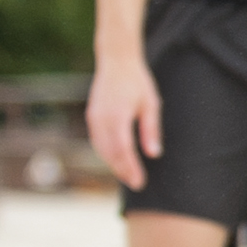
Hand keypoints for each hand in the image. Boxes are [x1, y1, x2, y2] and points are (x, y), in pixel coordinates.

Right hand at [86, 54, 161, 190]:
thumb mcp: (150, 105)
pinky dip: (106, 154)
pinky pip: (97, 141)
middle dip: (122, 171)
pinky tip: (117, 162)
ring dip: (113, 165)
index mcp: (118, 115)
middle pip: (110, 153)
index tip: (140, 182)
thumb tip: (154, 154)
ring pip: (101, 149)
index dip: (130, 168)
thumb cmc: (137, 82)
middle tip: (137, 184)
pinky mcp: (92, 117)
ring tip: (128, 177)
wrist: (116, 61)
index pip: (123, 149)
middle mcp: (102, 119)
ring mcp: (94, 118)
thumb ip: (151, 130)